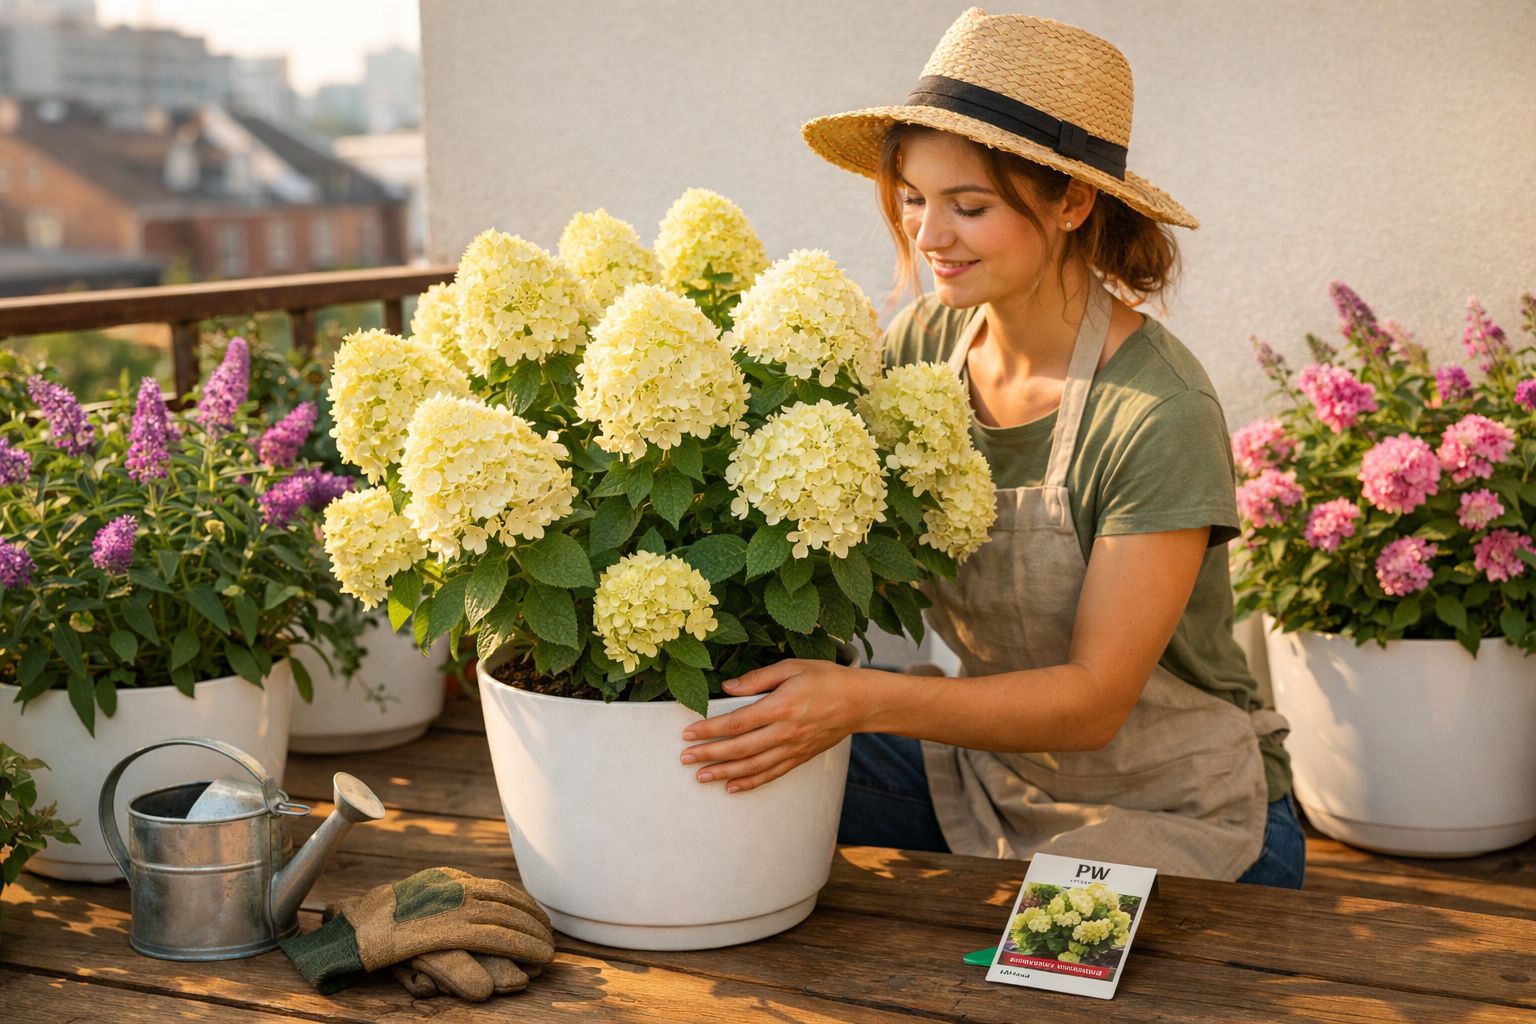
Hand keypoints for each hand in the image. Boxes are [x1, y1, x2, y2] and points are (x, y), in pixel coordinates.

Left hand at [679, 659, 873, 792]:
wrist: (860, 702)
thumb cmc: (826, 679)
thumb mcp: (792, 667)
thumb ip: (758, 678)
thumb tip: (727, 687)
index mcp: (780, 706)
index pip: (736, 722)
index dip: (709, 729)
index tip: (689, 733)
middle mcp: (785, 732)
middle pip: (739, 748)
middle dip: (709, 754)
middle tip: (685, 758)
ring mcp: (793, 748)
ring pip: (752, 766)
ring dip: (724, 773)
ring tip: (701, 777)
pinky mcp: (800, 757)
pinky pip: (771, 774)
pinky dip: (750, 783)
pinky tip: (732, 787)